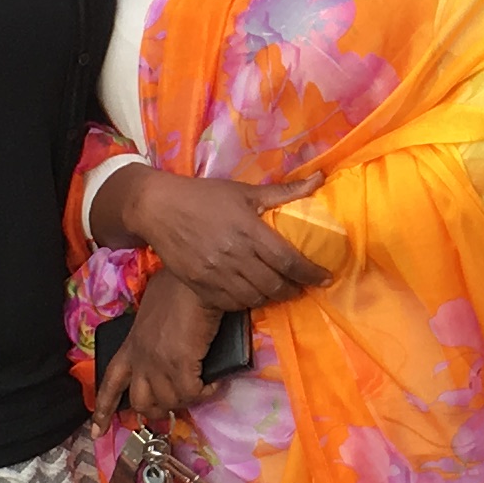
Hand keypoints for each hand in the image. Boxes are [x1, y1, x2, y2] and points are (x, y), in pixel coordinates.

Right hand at [94, 164, 326, 313]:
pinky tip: (254, 294)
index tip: (326, 277)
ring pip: (254, 298)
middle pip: (273, 285)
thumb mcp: (245, 191)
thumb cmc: (204, 196)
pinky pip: (231, 304)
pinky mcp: (199, 286)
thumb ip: (284, 191)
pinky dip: (247, 303)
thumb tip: (319, 178)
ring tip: (281, 290)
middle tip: (303, 286)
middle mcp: (234, 256)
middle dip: (294, 290)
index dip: (310, 273)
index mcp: (248, 231)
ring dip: (272, 298)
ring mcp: (215, 274)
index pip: (287, 260)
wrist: (158, 208)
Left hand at [95, 280, 230, 420]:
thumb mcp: (152, 313)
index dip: (104, 409)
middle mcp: (140, 359)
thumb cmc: (176, 287)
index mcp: (130, 346)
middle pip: (142, 403)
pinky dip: (206, 392)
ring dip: (187, 401)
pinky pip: (192, 394)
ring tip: (202, 388)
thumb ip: (153, 333)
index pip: (110, 383)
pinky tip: (214, 382)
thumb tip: (166, 343)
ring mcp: (158, 363)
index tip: (97, 432)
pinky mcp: (179, 364)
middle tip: (174, 408)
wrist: (193, 279)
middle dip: (158, 411)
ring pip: (169, 402)